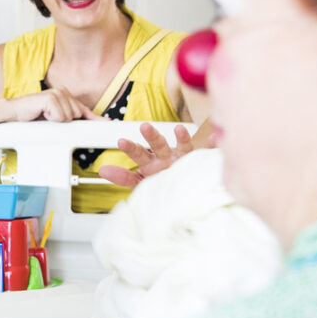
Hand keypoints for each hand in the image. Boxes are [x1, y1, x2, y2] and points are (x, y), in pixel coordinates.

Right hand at [10, 87, 107, 122]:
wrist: (14, 112)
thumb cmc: (33, 115)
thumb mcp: (54, 116)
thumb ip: (69, 117)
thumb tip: (85, 121)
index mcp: (65, 94)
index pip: (83, 109)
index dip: (95, 118)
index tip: (107, 123)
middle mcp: (62, 91)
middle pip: (77, 114)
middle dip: (64, 120)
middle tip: (49, 118)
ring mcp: (56, 93)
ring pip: (69, 116)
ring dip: (55, 120)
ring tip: (44, 115)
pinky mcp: (50, 98)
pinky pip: (60, 116)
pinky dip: (50, 118)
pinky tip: (41, 114)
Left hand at [99, 122, 214, 187]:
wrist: (185, 191)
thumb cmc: (162, 183)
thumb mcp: (142, 183)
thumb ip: (123, 177)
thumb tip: (102, 170)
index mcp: (152, 162)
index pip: (139, 153)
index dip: (131, 147)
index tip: (120, 141)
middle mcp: (168, 157)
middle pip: (158, 145)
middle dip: (152, 136)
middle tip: (144, 126)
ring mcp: (185, 158)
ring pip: (183, 146)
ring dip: (181, 137)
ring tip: (179, 129)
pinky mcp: (201, 161)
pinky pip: (208, 152)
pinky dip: (212, 146)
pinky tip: (214, 140)